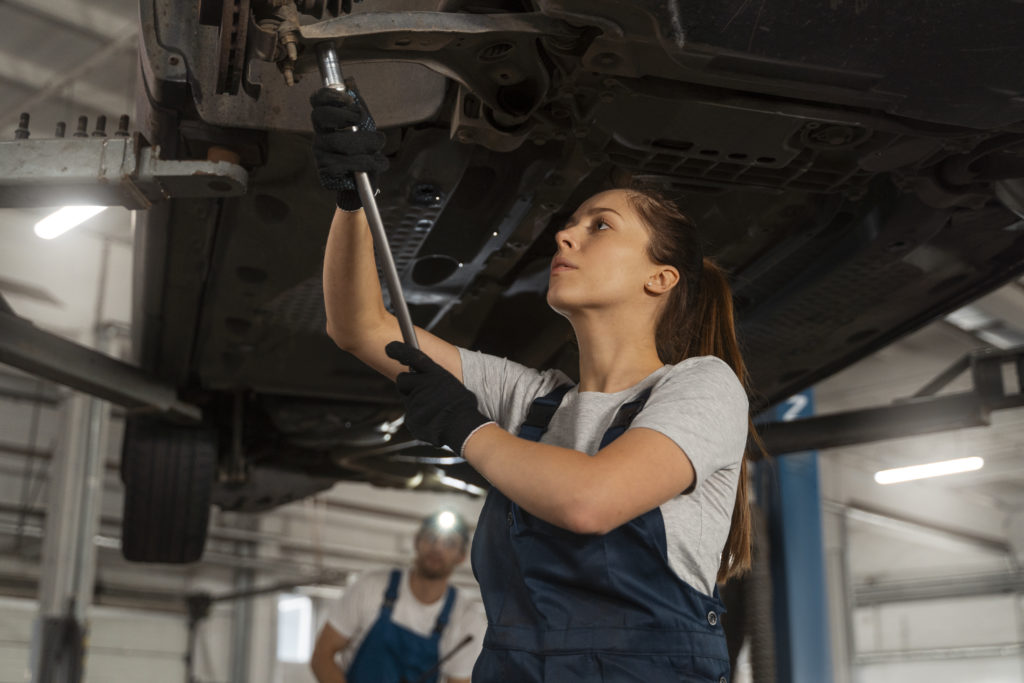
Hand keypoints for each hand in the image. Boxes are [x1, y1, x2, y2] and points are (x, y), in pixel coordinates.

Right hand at [310, 86, 387, 210]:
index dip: (329, 95)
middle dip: (344, 115)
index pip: (317, 101)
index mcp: (328, 121)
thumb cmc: (365, 152)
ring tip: (378, 149)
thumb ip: (358, 106)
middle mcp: (319, 135)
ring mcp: (320, 153)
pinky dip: (366, 163)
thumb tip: (350, 82)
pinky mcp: (325, 171)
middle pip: (321, 116)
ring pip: (339, 142)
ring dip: (365, 144)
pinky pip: (345, 163)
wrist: (364, 183)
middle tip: (360, 120)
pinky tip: (375, 164)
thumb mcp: (365, 127)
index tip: (348, 99)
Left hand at [385, 342, 492, 454]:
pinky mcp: (411, 418)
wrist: (464, 428)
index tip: (390, 348)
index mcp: (435, 374)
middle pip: (402, 380)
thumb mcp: (452, 384)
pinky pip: (411, 416)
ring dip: (417, 404)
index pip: (413, 356)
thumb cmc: (462, 407)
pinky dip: (419, 419)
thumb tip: (426, 381)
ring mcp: (415, 402)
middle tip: (420, 393)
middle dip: (407, 386)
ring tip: (434, 411)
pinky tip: (432, 420)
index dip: (399, 351)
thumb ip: (435, 380)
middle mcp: (422, 385)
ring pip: (408, 400)